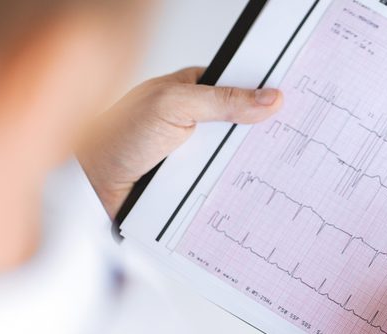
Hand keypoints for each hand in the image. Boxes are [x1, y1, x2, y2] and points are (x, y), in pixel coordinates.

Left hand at [77, 67, 282, 218]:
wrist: (92, 186)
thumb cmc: (117, 136)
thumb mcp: (173, 106)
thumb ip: (221, 100)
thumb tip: (268, 98)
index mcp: (195, 90)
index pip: (242, 87)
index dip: (267, 95)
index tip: (294, 104)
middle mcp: (199, 121)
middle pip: (245, 126)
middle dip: (264, 136)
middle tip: (291, 142)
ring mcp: (198, 152)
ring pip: (237, 158)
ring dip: (249, 167)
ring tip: (278, 171)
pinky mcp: (195, 181)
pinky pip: (224, 183)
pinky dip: (234, 189)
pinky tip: (250, 192)